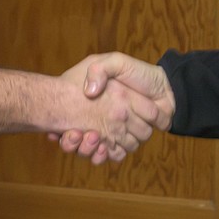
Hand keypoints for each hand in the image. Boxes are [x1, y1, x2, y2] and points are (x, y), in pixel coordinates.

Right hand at [51, 53, 174, 164]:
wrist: (163, 86)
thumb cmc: (137, 72)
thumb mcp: (114, 62)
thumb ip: (100, 69)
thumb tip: (89, 91)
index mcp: (93, 104)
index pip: (66, 121)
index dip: (59, 128)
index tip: (56, 128)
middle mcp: (99, 120)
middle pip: (76, 140)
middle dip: (71, 142)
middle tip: (73, 133)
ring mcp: (112, 133)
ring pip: (91, 150)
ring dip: (87, 148)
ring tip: (91, 137)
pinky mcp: (125, 142)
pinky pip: (112, 156)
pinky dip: (105, 155)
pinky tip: (103, 148)